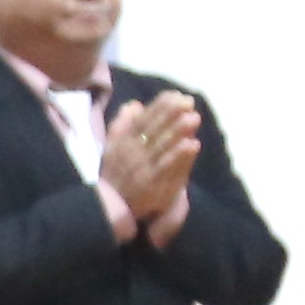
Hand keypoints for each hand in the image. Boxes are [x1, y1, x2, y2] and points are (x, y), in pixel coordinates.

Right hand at [105, 91, 203, 218]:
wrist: (110, 209)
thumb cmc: (116, 175)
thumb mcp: (111, 149)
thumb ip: (121, 126)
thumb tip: (134, 105)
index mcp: (124, 142)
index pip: (143, 121)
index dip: (159, 107)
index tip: (175, 95)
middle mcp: (133, 153)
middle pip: (154, 130)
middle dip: (171, 115)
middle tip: (187, 102)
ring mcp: (144, 169)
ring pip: (162, 147)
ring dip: (178, 132)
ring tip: (193, 118)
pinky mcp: (154, 185)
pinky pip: (168, 169)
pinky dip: (180, 156)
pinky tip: (193, 144)